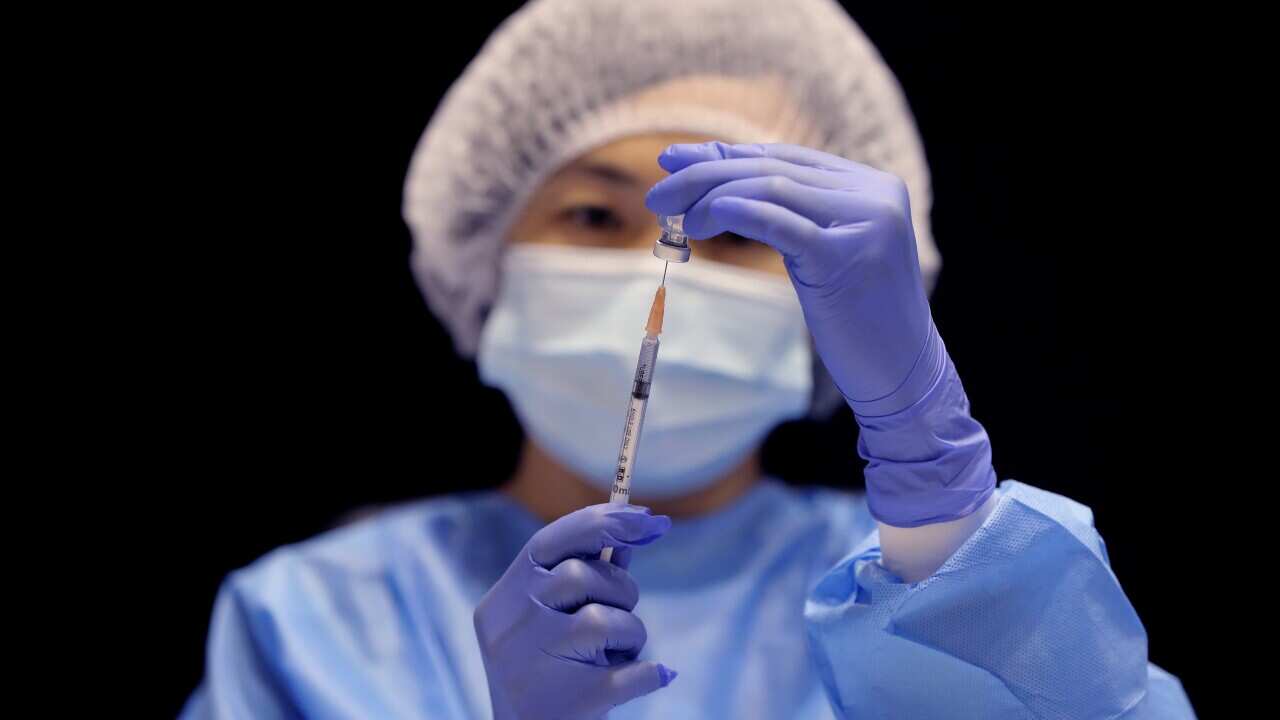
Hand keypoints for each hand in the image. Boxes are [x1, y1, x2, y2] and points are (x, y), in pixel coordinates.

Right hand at [474, 503, 677, 718]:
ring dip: (630, 633)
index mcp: (502, 601)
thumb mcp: (551, 619)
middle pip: (582, 576)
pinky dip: (649, 672)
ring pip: (609, 620)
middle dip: (619, 589)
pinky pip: (636, 671)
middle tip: (619, 615)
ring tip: (612, 655)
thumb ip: (585, 574)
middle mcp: (511, 628)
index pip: (549, 541)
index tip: (649, 518)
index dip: (602, 522)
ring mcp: (536, 664)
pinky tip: (647, 677)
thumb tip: (636, 527)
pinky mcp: (574, 700)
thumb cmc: (547, 670)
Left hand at [647, 142, 994, 527]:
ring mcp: (865, 221)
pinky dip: (731, 213)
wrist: (903, 375)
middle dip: (705, 173)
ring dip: (708, 195)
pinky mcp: (845, 255)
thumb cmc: (858, 319)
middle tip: (657, 190)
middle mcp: (874, 194)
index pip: (785, 157)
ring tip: (671, 215)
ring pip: (769, 187)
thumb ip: (791, 215)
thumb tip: (718, 187)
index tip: (675, 159)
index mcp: (872, 185)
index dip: (726, 154)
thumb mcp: (824, 253)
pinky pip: (775, 221)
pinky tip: (701, 223)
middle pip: (772, 166)